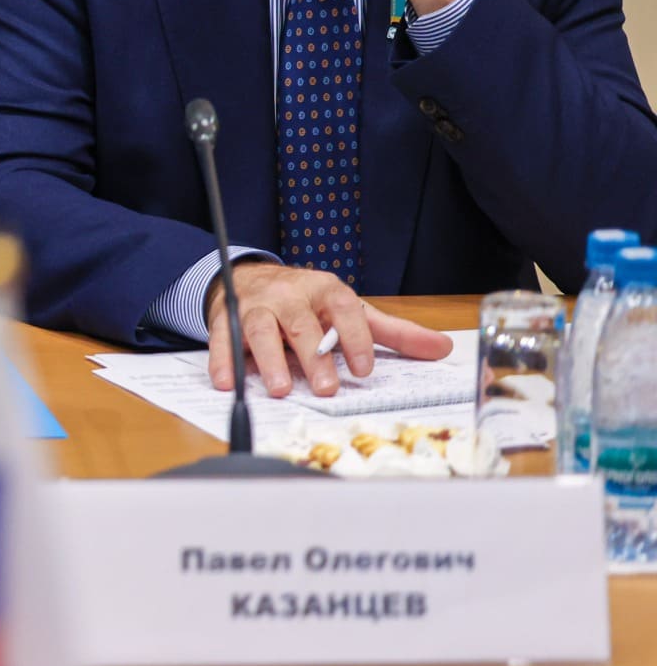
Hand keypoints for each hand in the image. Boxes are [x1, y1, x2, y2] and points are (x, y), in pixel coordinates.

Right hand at [206, 262, 451, 397]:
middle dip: (312, 356)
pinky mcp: (227, 318)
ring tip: (280, 388)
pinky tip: (228, 382)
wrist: (251, 276)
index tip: (363, 369)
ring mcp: (256, 305)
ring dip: (268, 359)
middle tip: (326, 389)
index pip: (343, 309)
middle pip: (300, 323)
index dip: (354, 337)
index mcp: (324, 290)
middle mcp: (289, 295)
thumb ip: (393, 333)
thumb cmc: (309, 303)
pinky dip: (222, 360)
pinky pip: (222, 338)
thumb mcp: (350, 311)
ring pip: (260, 328)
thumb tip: (442, 348)